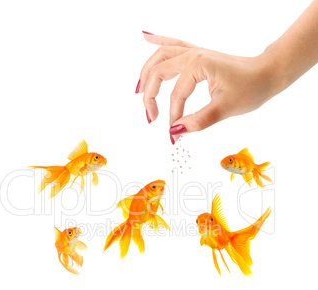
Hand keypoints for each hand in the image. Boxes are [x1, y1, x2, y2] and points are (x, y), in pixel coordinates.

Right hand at [137, 33, 279, 143]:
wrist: (267, 73)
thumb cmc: (251, 87)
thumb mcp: (225, 108)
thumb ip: (199, 121)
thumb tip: (176, 131)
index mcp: (198, 65)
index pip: (176, 95)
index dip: (173, 117)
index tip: (174, 136)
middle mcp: (193, 54)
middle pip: (159, 71)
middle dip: (150, 95)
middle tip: (150, 117)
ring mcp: (195, 52)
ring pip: (161, 56)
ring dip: (147, 72)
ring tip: (138, 90)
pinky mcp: (198, 54)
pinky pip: (173, 45)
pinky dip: (159, 42)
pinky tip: (147, 38)